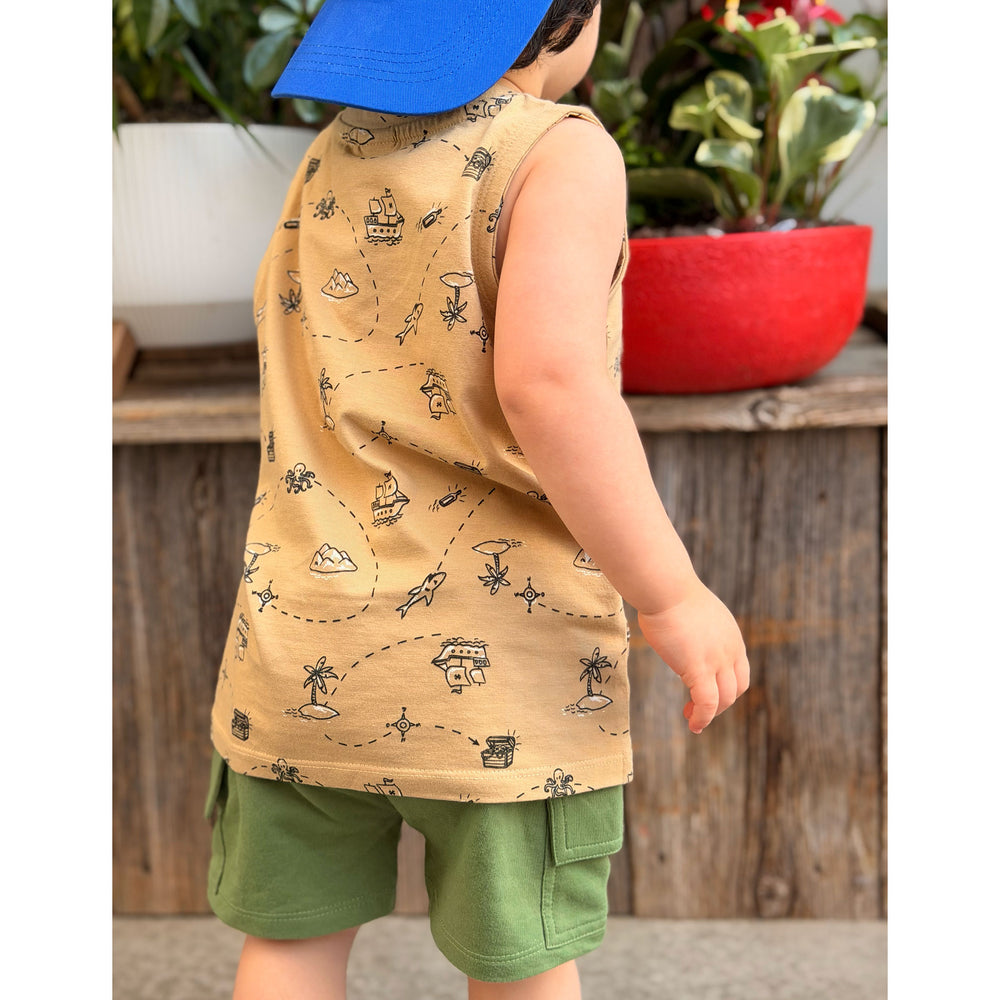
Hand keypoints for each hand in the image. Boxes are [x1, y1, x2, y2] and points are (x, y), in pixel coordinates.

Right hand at [637, 582, 749, 734]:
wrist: (665, 588)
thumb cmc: (669, 594)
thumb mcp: (693, 614)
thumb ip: (696, 631)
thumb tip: (681, 635)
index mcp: (731, 637)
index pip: (739, 673)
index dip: (727, 688)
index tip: (706, 692)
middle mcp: (730, 650)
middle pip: (736, 689)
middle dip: (720, 704)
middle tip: (697, 709)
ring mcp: (717, 660)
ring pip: (723, 699)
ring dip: (710, 714)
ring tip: (693, 720)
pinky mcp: (698, 668)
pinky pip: (706, 703)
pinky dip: (702, 718)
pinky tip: (693, 724)